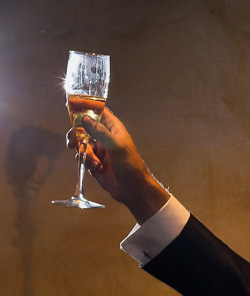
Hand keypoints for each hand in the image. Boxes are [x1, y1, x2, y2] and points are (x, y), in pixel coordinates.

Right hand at [68, 108, 169, 222]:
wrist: (133, 189)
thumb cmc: (130, 165)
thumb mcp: (116, 146)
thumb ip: (100, 132)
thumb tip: (84, 118)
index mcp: (113, 127)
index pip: (97, 111)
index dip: (85, 107)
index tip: (70, 106)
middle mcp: (104, 136)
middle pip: (82, 127)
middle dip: (76, 134)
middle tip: (72, 142)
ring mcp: (99, 148)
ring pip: (80, 143)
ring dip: (84, 153)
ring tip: (95, 163)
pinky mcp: (94, 161)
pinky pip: (82, 156)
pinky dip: (86, 162)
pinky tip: (97, 168)